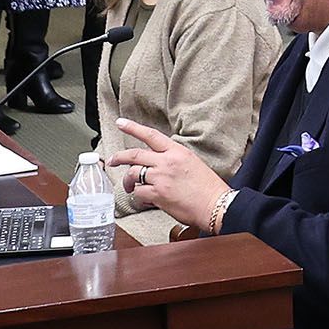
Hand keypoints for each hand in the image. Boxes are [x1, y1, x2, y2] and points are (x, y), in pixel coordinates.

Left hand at [112, 119, 227, 233]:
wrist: (216, 205)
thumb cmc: (208, 187)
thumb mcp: (192, 163)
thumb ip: (173, 159)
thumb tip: (156, 162)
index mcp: (177, 152)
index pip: (151, 135)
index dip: (133, 128)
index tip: (121, 123)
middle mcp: (167, 162)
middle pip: (134, 155)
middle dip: (118, 158)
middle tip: (112, 161)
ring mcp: (161, 178)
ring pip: (133, 175)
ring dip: (128, 182)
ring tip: (130, 187)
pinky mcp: (158, 195)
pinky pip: (138, 193)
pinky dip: (139, 197)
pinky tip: (146, 199)